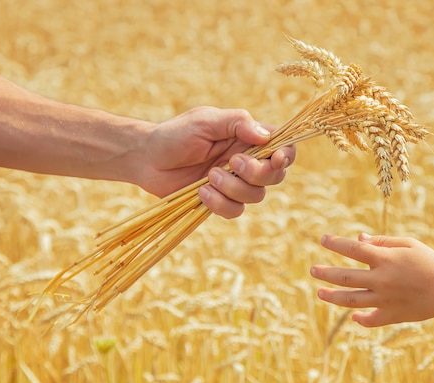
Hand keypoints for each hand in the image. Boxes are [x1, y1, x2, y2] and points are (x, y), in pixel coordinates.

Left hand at [134, 106, 295, 217]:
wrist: (147, 158)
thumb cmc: (176, 134)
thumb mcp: (206, 120)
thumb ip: (237, 123)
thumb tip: (266, 136)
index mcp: (248, 138)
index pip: (282, 147)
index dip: (286, 156)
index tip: (275, 158)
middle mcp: (247, 161)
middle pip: (275, 176)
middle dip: (257, 173)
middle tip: (232, 162)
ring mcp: (234, 184)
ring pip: (256, 196)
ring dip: (234, 188)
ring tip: (209, 176)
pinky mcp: (220, 201)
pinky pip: (235, 211)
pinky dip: (220, 203)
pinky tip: (201, 192)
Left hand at [310, 233, 433, 326]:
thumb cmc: (429, 263)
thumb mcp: (408, 244)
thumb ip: (382, 241)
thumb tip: (359, 238)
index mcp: (385, 259)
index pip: (353, 249)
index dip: (335, 243)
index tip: (323, 239)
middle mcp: (381, 280)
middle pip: (345, 276)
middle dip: (325, 273)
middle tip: (313, 270)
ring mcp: (384, 300)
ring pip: (350, 300)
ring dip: (332, 296)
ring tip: (319, 292)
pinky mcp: (391, 315)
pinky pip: (370, 320)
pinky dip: (360, 319)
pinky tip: (353, 316)